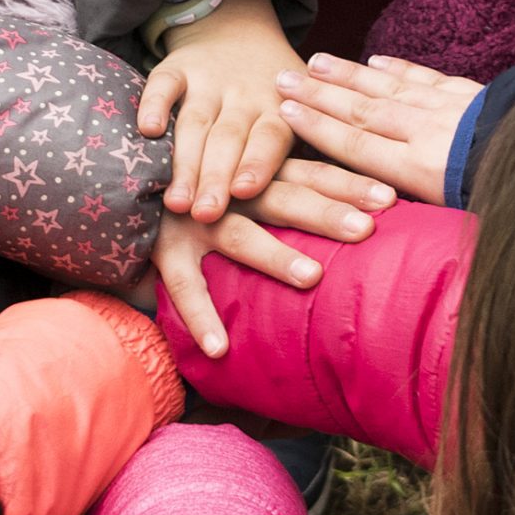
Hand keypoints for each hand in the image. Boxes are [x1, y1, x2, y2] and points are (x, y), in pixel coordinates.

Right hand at [137, 0, 301, 220]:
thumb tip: (350, 216)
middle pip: (230, 138)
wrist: (239, 28)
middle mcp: (246, 96)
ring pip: (196, 121)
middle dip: (216, 176)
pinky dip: (154, 103)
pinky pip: (163, 83)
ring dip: (185, 160)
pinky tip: (148, 129)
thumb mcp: (299, 118)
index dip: (258, 163)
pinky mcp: (177, 68)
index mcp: (281, 111)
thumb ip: (312, 164)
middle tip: (205, 214)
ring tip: (175, 202)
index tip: (245, 192)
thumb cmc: (274, 100)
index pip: (270, 138)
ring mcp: (210, 82)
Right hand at [151, 159, 393, 356]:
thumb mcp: (243, 166)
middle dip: (327, 211)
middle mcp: (230, 188)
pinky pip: (184, 287)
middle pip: (285, 196)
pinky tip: (220, 349)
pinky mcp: (163, 249)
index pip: (310, 172)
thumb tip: (361, 206)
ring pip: (241, 236)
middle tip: (366, 228)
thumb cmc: (201, 175)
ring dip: (276, 255)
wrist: (123, 171)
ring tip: (311, 277)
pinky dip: (200, 318)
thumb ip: (288, 178)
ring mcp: (195, 218)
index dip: (349, 182)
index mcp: (256, 168)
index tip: (391, 196)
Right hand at [275, 53, 483, 207]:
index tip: (286, 111)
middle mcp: (428, 133)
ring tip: (315, 62)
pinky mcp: (469, 96)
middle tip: (283, 78)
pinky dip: (398, 69)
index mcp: (422, 170)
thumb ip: (423, 217)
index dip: (319, 128)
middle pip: (363, 110)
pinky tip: (376, 61)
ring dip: (348, 75)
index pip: (358, 146)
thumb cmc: (509, 197)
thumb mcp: (465, 220)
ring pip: (388, 88)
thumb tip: (382, 222)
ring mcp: (448, 109)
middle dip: (320, 95)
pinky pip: (425, 79)